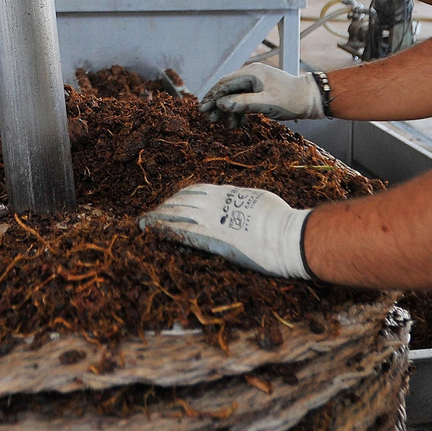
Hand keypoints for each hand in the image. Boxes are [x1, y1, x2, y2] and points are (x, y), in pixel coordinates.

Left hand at [140, 184, 312, 278]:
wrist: (286, 236)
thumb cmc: (280, 220)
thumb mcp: (258, 201)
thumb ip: (243, 200)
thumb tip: (240, 201)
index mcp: (227, 193)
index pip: (195, 190)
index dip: (180, 197)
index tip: (170, 202)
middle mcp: (214, 203)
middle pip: (181, 201)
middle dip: (164, 207)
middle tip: (151, 213)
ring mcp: (211, 220)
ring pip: (176, 214)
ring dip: (158, 217)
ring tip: (144, 222)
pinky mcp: (211, 239)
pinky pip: (181, 232)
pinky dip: (164, 230)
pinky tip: (152, 231)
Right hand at [200, 62, 325, 120]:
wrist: (311, 99)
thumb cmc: (291, 100)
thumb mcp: (266, 103)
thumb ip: (243, 103)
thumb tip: (222, 104)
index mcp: (251, 73)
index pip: (224, 83)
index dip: (212, 96)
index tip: (202, 109)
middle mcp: (251, 75)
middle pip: (227, 89)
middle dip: (219, 105)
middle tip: (212, 120)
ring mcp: (256, 82)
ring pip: (235, 96)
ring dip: (230, 111)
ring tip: (230, 126)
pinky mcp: (260, 91)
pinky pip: (244, 99)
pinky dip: (239, 111)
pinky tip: (240, 123)